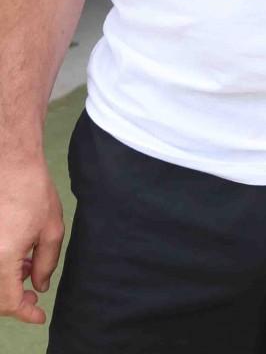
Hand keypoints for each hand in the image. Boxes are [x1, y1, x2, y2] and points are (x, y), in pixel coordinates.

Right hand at [0, 157, 64, 324]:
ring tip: (29, 265)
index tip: (38, 315)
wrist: (11, 160)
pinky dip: (1, 268)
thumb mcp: (51, 228)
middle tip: (33, 292)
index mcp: (2, 257)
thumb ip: (46, 263)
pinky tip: (17, 255)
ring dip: (7, 283)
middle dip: (15, 299)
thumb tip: (39, 287)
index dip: (25, 313)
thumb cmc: (32, 189)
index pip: (9, 302)